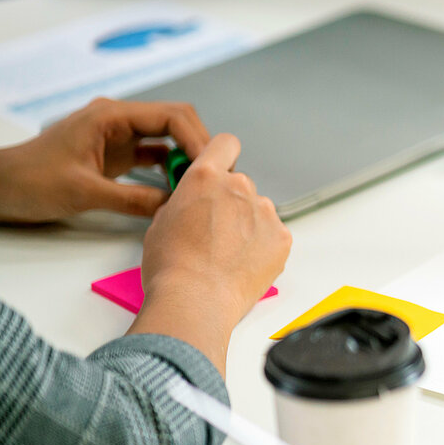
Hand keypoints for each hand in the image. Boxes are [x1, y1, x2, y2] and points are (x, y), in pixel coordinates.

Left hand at [0, 98, 208, 222]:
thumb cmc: (29, 181)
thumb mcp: (84, 193)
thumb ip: (133, 200)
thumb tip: (175, 207)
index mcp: (110, 116)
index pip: (171, 117)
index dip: (198, 140)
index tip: (210, 168)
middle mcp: (118, 121)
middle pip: (176, 123)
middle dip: (200, 147)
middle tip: (214, 177)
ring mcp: (118, 137)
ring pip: (169, 140)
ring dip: (187, 159)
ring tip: (201, 185)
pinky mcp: (117, 156)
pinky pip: (156, 157)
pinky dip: (171, 170)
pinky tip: (179, 189)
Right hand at [132, 134, 290, 372]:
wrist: (195, 300)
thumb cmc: (171, 267)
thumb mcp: (160, 221)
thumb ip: (184, 201)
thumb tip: (193, 205)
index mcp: (205, 177)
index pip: (225, 144)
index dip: (222, 155)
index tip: (219, 169)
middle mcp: (239, 187)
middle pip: (240, 183)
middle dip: (230, 200)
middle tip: (214, 231)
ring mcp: (264, 212)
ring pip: (258, 209)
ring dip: (247, 223)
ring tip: (228, 254)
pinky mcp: (282, 237)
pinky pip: (273, 233)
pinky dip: (263, 244)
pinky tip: (244, 263)